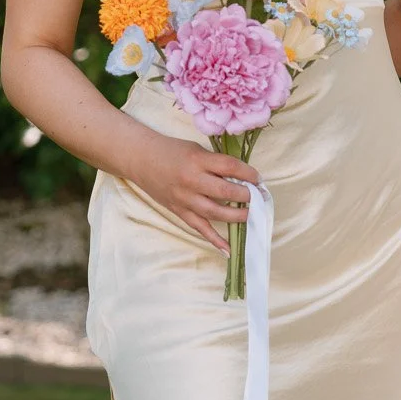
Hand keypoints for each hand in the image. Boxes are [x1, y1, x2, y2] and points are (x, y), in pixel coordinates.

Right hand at [131, 133, 259, 251]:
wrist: (141, 159)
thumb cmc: (172, 151)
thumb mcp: (197, 150)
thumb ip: (216, 164)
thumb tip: (241, 179)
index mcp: (198, 161)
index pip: (230, 168)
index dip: (248, 174)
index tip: (258, 179)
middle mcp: (192, 181)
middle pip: (225, 192)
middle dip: (247, 196)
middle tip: (259, 197)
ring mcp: (184, 199)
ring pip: (215, 212)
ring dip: (237, 215)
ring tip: (250, 215)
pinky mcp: (179, 211)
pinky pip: (199, 228)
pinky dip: (214, 240)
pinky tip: (228, 249)